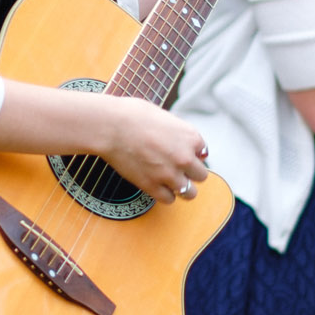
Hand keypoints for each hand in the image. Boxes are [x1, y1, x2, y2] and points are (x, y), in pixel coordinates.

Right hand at [90, 96, 210, 205]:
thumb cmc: (133, 115)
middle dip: (191, 173)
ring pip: (190, 193)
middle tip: (178, 169)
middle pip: (201, 175)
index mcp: (190, 137)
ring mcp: (170, 174)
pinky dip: (165, 195)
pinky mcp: (152, 186)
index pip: (203, 153)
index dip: (192, 154)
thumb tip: (180, 140)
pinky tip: (158, 186)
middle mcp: (185, 157)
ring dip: (182, 188)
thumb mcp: (164, 117)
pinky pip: (169, 199)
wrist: (111, 127)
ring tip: (171, 182)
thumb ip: (177, 132)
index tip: (182, 153)